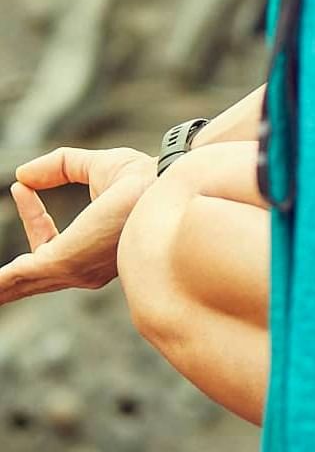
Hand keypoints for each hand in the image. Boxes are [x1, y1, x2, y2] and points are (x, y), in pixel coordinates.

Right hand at [0, 147, 155, 304]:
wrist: (162, 187)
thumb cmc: (144, 178)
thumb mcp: (96, 166)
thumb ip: (60, 166)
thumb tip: (24, 174)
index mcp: (93, 250)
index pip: (50, 242)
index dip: (32, 215)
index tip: (21, 187)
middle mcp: (84, 268)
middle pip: (34, 279)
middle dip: (8, 279)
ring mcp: (73, 269)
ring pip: (21, 281)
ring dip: (2, 285)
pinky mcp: (61, 262)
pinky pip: (16, 277)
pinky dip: (0, 283)